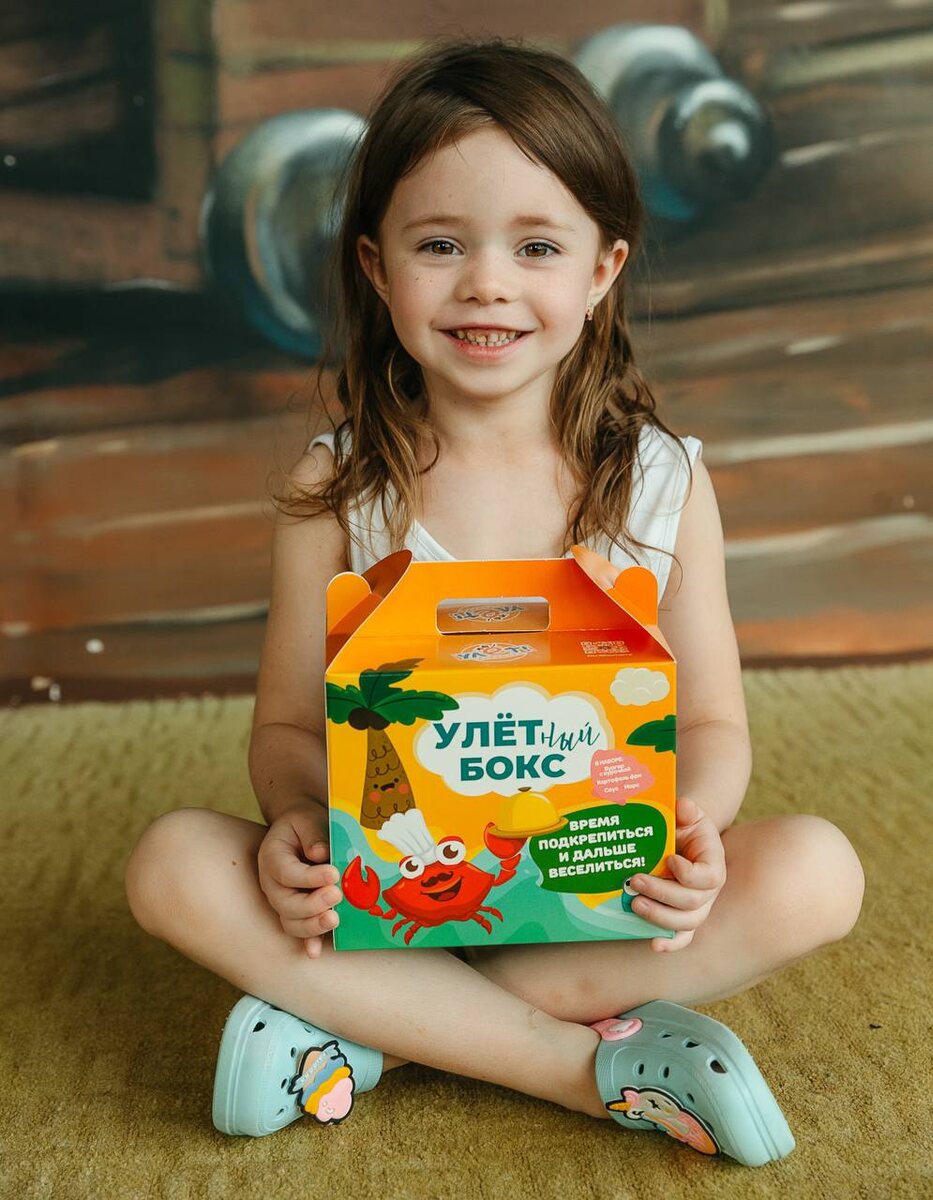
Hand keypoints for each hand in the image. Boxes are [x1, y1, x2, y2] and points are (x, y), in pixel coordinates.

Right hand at [257, 800, 340, 959]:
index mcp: (272, 857)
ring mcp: (282, 901)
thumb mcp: (307, 818)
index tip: (333, 873)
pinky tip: (316, 951)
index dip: (309, 877)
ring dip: (312, 926)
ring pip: (290, 923)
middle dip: (312, 905)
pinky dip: (308, 943)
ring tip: (335, 918)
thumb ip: (313, 833)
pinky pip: (299, 933)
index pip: (286, 873)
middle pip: (285, 904)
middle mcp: (272, 884)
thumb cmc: (304, 824)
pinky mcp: (297, 914)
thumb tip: (321, 854)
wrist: (301, 831)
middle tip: (337, 895)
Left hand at [627, 796, 726, 952]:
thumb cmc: (684, 827)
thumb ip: (687, 810)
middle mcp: (709, 891)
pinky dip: (670, 944)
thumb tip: (684, 806)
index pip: (708, 878)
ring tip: (635, 904)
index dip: (689, 874)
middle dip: (662, 894)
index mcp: (713, 865)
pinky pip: (682, 937)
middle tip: (636, 881)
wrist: (684, 840)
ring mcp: (697, 907)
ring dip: (659, 917)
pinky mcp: (684, 918)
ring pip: (685, 923)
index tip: (670, 860)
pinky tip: (653, 943)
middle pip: (693, 904)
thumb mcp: (688, 814)